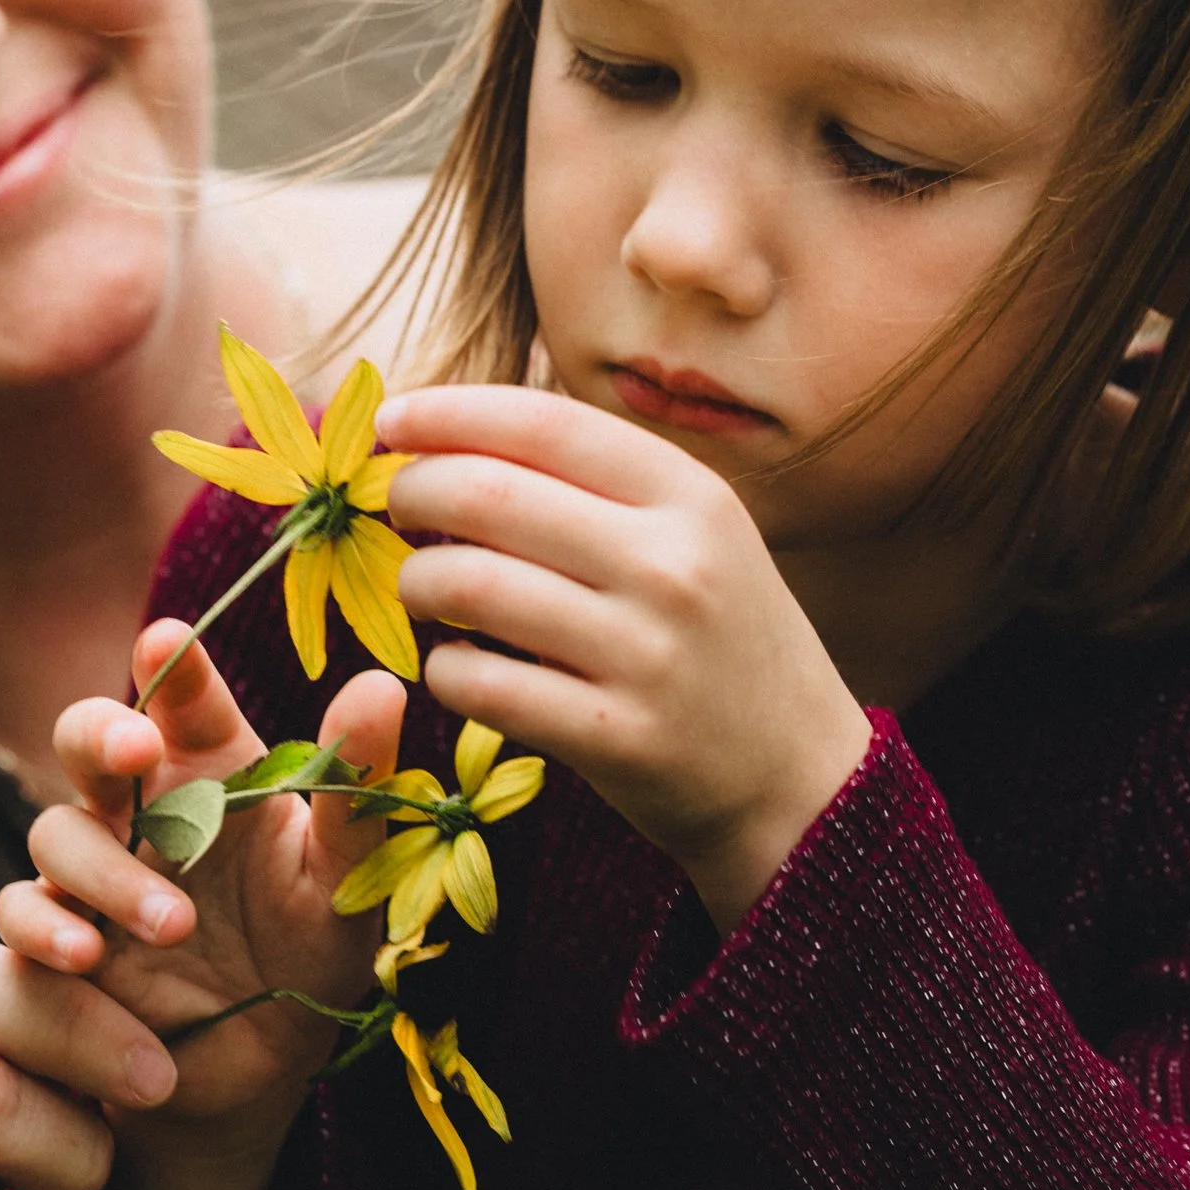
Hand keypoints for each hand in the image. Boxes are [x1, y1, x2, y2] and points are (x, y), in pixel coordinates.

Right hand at [0, 625, 402, 1189]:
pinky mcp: (58, 943)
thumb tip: (382, 684)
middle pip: (88, 740)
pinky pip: (23, 916)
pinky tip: (89, 958)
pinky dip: (47, 930)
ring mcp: (93, 875)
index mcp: (214, 774)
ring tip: (177, 925)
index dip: (172, 665)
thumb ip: (356, 790)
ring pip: (56, 831)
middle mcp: (143, 810)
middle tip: (137, 752)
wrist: (263, 1075)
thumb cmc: (311, 957)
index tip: (167, 641)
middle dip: (100, 734)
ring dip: (108, 872)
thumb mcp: (346, 882)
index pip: (184, 699)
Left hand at [380, 386, 871, 931]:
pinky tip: (455, 665)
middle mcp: (672, 565)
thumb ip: (595, 488)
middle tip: (396, 507)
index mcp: (690, 496)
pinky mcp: (616, 738)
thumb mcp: (695, 537)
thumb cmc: (722, 638)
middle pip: (490, 494)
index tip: (392, 421)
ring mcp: (645, 655)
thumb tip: (454, 440)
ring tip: (421, 589)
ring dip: (417, 581)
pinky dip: (445, 669)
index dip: (449, 413)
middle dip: (414, 491)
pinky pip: (481, 685)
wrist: (797, 776)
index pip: (543, 422)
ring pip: (470, 585)